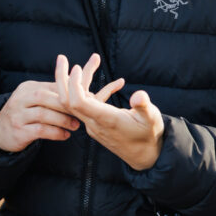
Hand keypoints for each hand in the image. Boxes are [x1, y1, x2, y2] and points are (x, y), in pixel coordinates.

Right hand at [0, 79, 79, 152]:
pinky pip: (40, 130)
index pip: (50, 86)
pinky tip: (65, 135)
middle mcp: (20, 99)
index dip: (68, 93)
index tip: (83, 100)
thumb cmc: (24, 113)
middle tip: (80, 112)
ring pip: (43, 114)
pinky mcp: (19, 131)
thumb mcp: (33, 99)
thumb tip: (81, 90)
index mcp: (27, 88)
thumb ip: (53, 94)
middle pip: (45, 97)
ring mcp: (17, 115)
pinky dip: (55, 133)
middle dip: (65, 105)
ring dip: (62, 120)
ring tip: (75, 125)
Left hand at [54, 54, 164, 170]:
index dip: (73, 85)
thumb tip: (139, 96)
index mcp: (105, 120)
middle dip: (63, 79)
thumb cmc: (150, 136)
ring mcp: (93, 124)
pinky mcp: (97, 124)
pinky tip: (118, 83)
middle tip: (62, 57)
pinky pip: (90, 105)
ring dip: (82, 80)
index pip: (77, 102)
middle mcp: (95, 123)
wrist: (146, 157)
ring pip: (78, 100)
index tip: (76, 67)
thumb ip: (144, 106)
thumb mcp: (153, 119)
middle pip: (68, 101)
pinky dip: (98, 91)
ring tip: (95, 59)